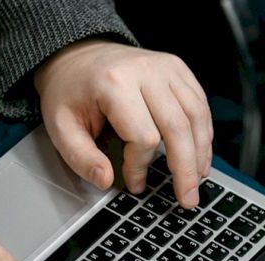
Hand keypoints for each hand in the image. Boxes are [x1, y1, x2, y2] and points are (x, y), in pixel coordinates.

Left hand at [34, 39, 212, 208]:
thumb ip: (80, 157)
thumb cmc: (71, 91)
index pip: (144, 136)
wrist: (77, 56)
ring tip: (198, 180)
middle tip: (187, 198)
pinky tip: (201, 154)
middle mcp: (145, 71)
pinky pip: (200, 104)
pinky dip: (204, 133)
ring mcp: (165, 67)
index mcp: (115, 83)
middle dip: (185, 169)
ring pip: (196, 116)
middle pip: (178, 128)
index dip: (141, 167)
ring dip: (200, 153)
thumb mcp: (60, 127)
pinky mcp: (177, 69)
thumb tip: (105, 180)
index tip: (134, 183)